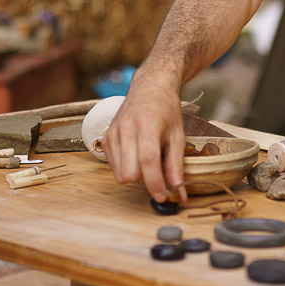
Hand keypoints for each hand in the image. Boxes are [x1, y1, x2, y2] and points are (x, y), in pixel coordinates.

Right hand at [101, 76, 187, 203]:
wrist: (149, 88)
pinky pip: (114, 167)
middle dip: (145, 181)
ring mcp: (113, 133)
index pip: (147, 160)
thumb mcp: (177, 136)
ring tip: (147, 160)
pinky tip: (136, 154)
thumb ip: (176, 165)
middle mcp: (126, 128)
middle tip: (158, 173)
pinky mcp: (106, 138)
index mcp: (147, 124)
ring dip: (135, 175)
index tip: (162, 196)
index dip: (154, 183)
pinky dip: (126, 168)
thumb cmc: (166, 111)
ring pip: (120, 174)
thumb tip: (178, 193)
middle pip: (130, 173)